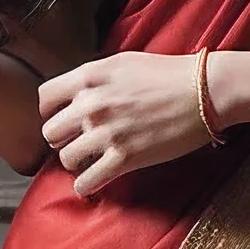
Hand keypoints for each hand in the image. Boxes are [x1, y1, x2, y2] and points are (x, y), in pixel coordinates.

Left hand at [37, 52, 222, 194]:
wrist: (204, 90)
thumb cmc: (169, 74)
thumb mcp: (123, 62)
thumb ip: (95, 78)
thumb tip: (77, 94)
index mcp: (90, 77)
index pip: (45, 99)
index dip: (51, 112)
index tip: (64, 120)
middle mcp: (92, 104)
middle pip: (51, 132)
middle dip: (63, 140)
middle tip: (80, 143)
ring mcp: (107, 132)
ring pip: (66, 159)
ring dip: (77, 163)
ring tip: (91, 161)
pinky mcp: (124, 157)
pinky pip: (86, 182)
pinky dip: (87, 186)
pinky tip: (95, 181)